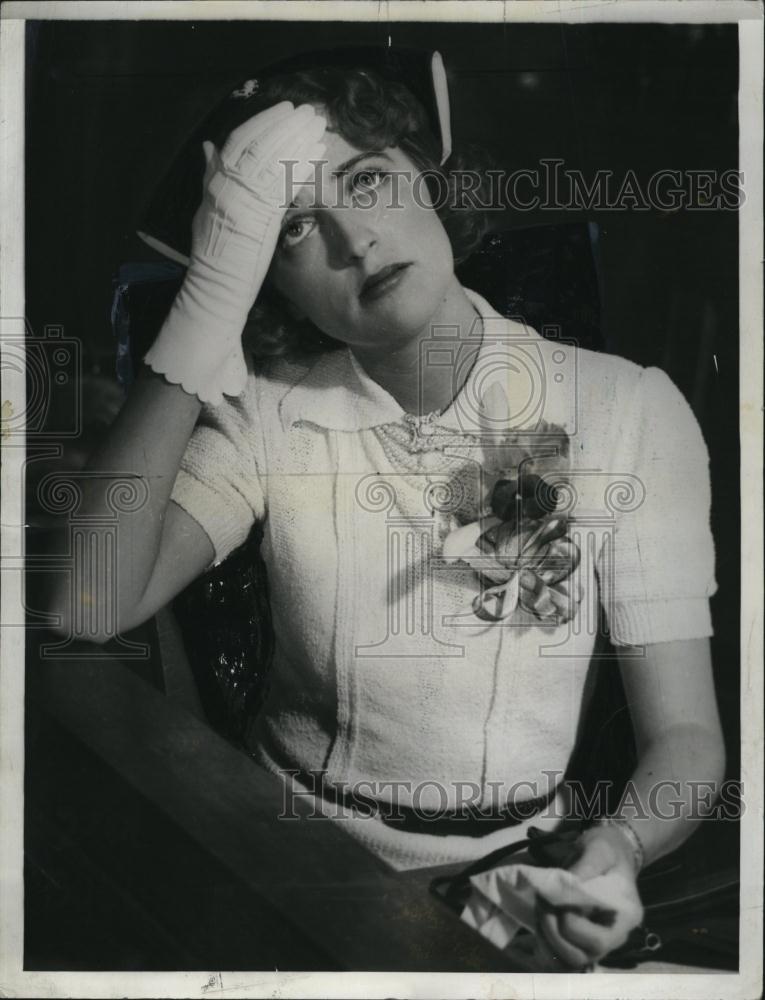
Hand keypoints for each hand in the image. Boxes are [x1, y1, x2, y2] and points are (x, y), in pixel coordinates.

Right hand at [144, 101, 325, 403]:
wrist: (213, 300)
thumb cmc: (218, 267)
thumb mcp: (210, 217)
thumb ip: (211, 181)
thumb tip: (206, 147)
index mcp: (216, 188)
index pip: (239, 143)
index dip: (264, 123)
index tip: (287, 110)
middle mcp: (223, 190)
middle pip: (256, 145)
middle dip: (285, 125)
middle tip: (312, 112)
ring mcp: (236, 204)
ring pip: (267, 160)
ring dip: (294, 140)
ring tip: (317, 125)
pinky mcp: (252, 221)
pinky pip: (275, 186)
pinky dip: (295, 167)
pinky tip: (314, 156)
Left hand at [534, 826, 643, 969]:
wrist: (611, 852)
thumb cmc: (607, 849)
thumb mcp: (598, 849)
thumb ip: (585, 867)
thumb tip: (567, 886)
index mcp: (626, 916)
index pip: (598, 940)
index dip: (571, 924)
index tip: (556, 901)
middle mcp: (616, 937)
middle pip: (582, 956)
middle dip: (553, 933)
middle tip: (541, 905)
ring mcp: (600, 943)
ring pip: (569, 961)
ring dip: (547, 940)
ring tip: (540, 911)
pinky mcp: (585, 941)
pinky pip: (563, 959)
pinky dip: (547, 947)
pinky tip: (540, 924)